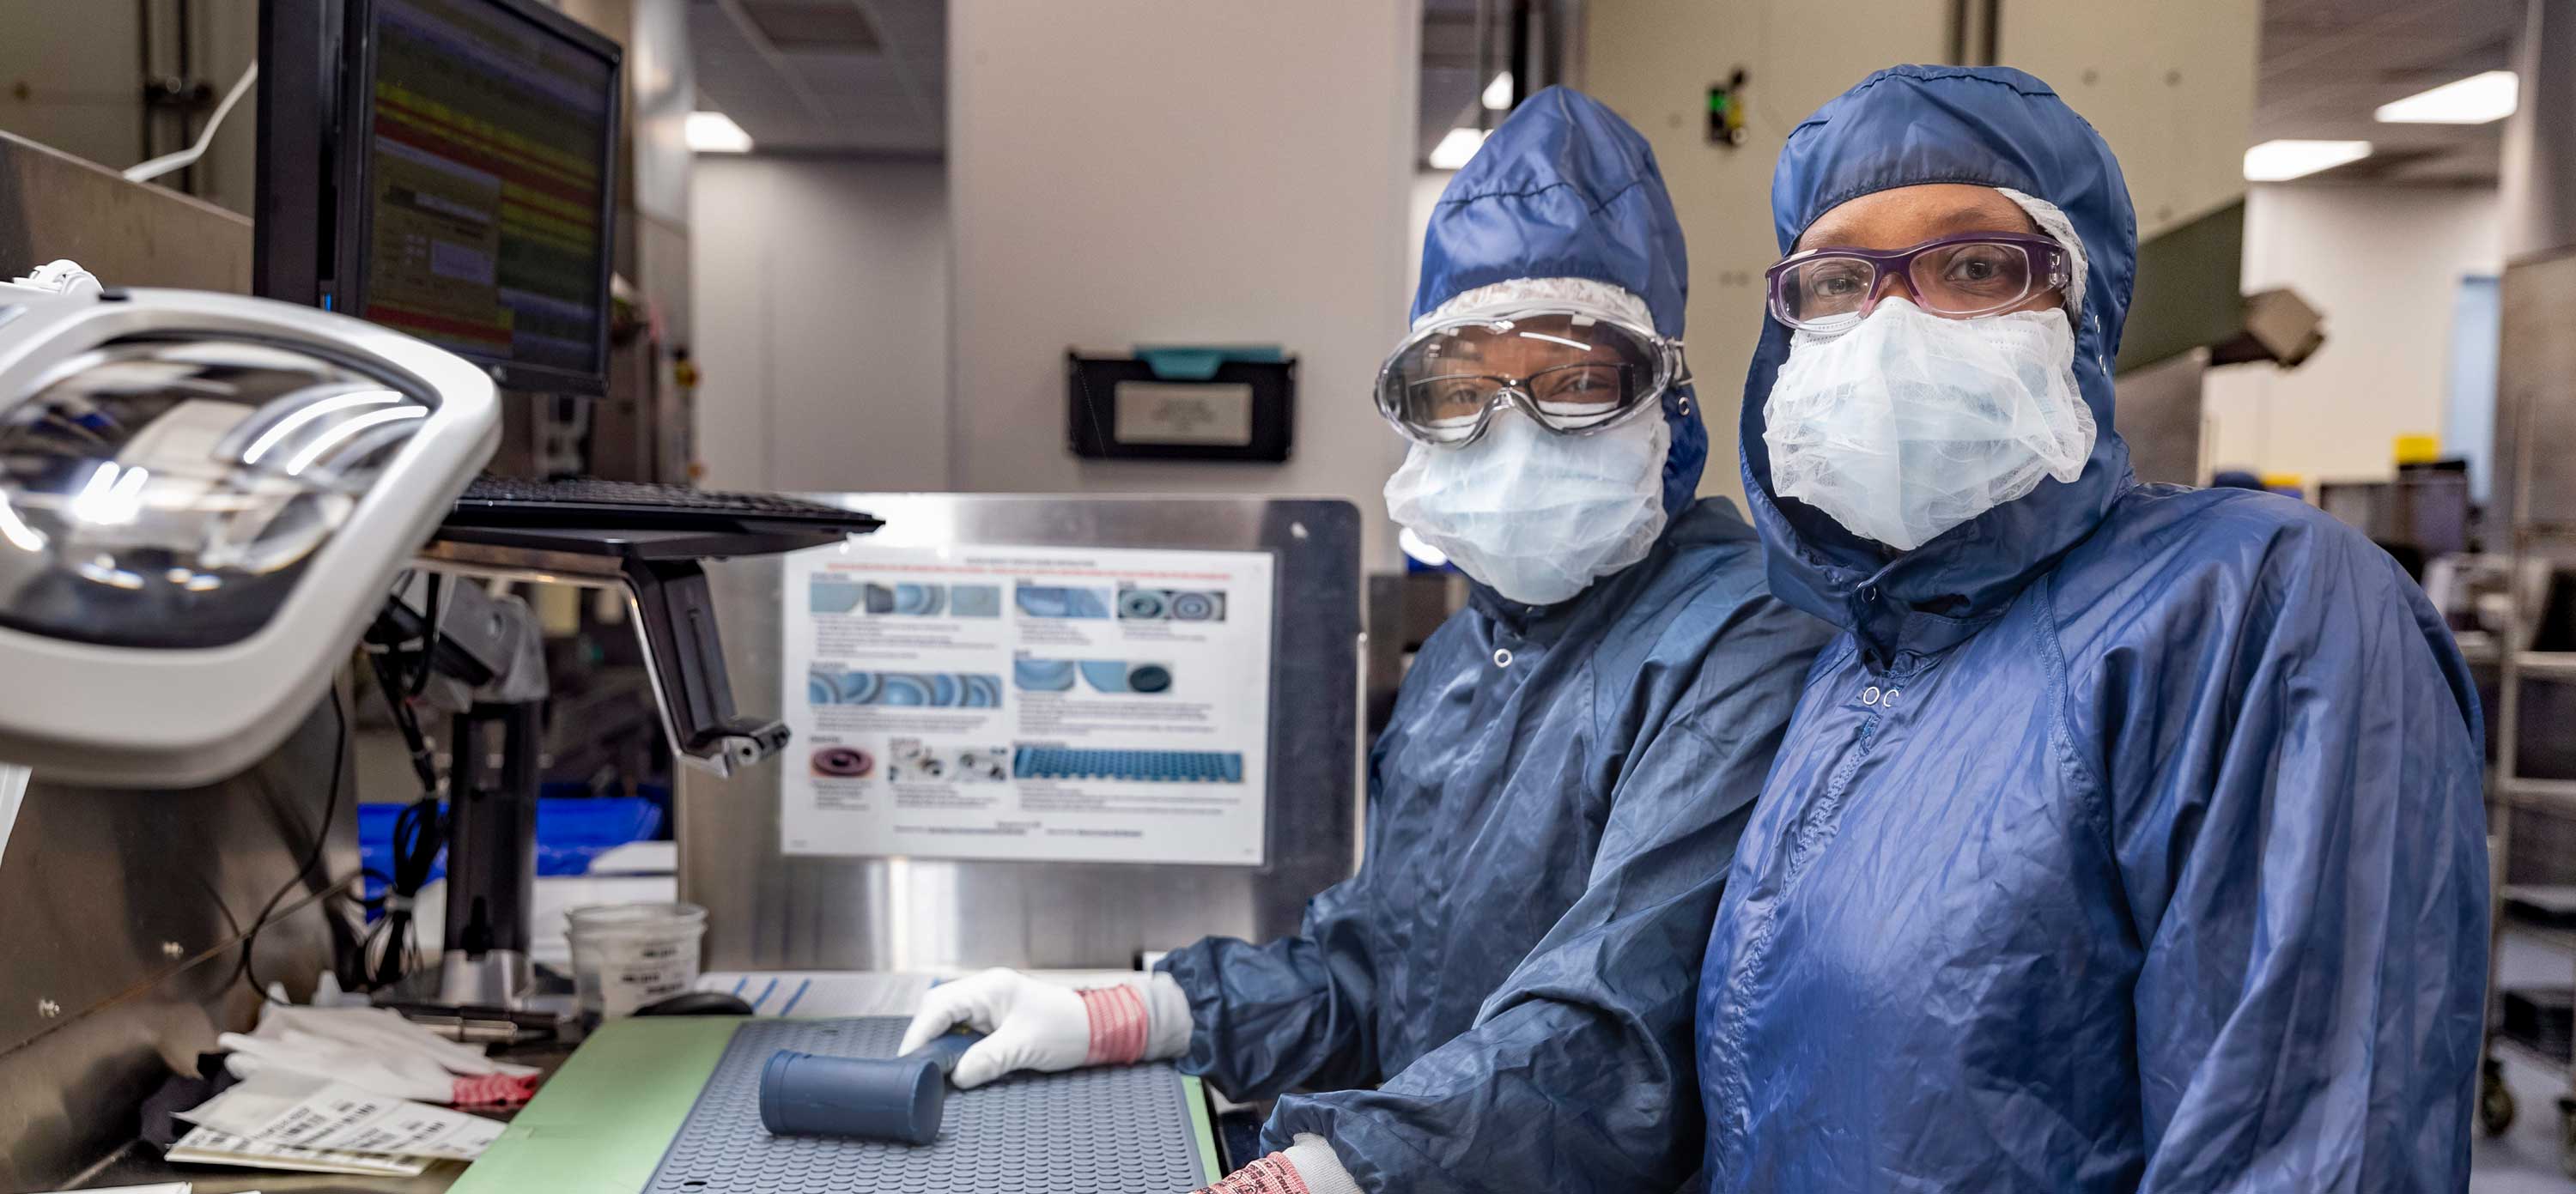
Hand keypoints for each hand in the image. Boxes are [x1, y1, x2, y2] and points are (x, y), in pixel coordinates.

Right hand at [900, 969, 1095, 1088]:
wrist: (1098, 1027)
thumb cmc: (1066, 1029)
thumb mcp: (1023, 1048)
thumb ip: (985, 1061)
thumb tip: (955, 1077)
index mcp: (990, 988)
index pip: (939, 1007)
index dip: (918, 1034)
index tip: (907, 1060)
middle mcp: (985, 989)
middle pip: (938, 1009)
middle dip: (924, 1037)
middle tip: (917, 1067)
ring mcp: (990, 1001)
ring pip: (949, 1019)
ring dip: (940, 1043)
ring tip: (934, 1069)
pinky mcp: (996, 1016)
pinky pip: (964, 1028)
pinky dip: (956, 1046)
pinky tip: (956, 1063)